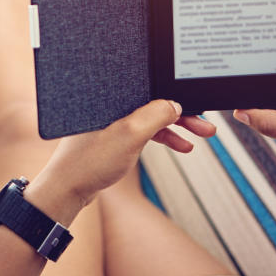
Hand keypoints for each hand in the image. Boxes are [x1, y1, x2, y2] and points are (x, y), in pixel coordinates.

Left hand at [36, 101, 215, 215]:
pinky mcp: (114, 134)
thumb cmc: (90, 161)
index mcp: (111, 92)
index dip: (175, 93)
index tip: (198, 102)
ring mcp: (113, 118)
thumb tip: (175, 103)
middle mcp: (112, 100)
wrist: (68, 190)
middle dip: (183, 112)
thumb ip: (155, 115)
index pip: (150, 85)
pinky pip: (145, 130)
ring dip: (177, 126)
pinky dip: (163, 137)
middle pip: (154, 100)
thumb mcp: (130, 135)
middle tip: (207, 123)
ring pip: (152, 116)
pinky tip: (182, 146)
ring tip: (202, 135)